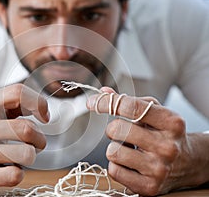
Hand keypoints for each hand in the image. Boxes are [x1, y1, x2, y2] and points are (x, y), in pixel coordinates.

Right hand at [0, 84, 48, 195]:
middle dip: (40, 139)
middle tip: (36, 143)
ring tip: (21, 157)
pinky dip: (18, 174)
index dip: (38, 103)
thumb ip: (11, 106)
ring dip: (30, 157)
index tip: (44, 117)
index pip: (17, 93)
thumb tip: (41, 108)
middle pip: (27, 128)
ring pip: (26, 153)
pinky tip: (9, 170)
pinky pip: (16, 175)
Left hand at [87, 87, 208, 195]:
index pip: (130, 107)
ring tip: (129, 149)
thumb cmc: (164, 133)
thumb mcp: (155, 112)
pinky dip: (116, 165)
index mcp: (171, 122)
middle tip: (123, 133)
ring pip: (112, 152)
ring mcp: (159, 169)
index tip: (92, 102)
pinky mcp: (149, 187)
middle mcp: (168, 146)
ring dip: (114, 148)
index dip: (106, 102)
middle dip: (113, 129)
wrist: (188, 163)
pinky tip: (130, 163)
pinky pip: (114, 171)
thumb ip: (129, 101)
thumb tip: (102, 93)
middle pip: (117, 129)